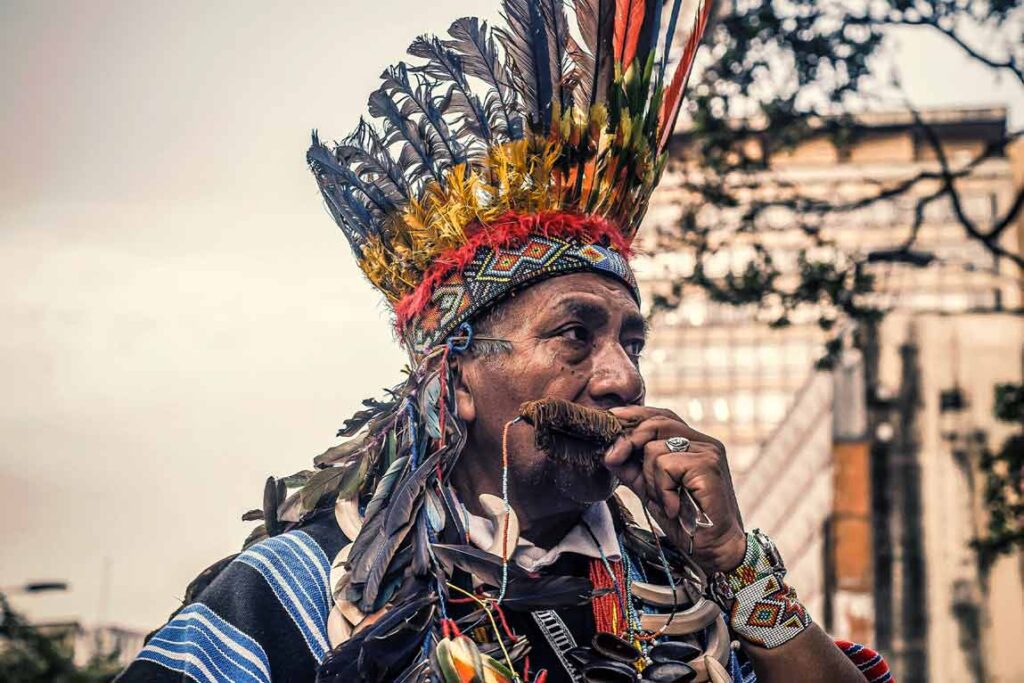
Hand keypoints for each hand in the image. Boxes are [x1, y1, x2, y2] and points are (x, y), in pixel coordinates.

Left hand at [604, 406, 745, 573]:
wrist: (714, 549)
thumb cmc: (686, 521)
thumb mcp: (652, 491)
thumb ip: (634, 470)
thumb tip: (609, 453)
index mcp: (694, 444)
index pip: (662, 417)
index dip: (635, 415)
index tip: (611, 418)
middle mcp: (704, 442)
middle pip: (657, 422)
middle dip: (629, 440)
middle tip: (612, 459)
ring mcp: (708, 452)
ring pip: (655, 448)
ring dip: (651, 480)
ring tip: (666, 501)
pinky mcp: (707, 465)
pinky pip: (666, 465)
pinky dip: (662, 489)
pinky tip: (674, 506)